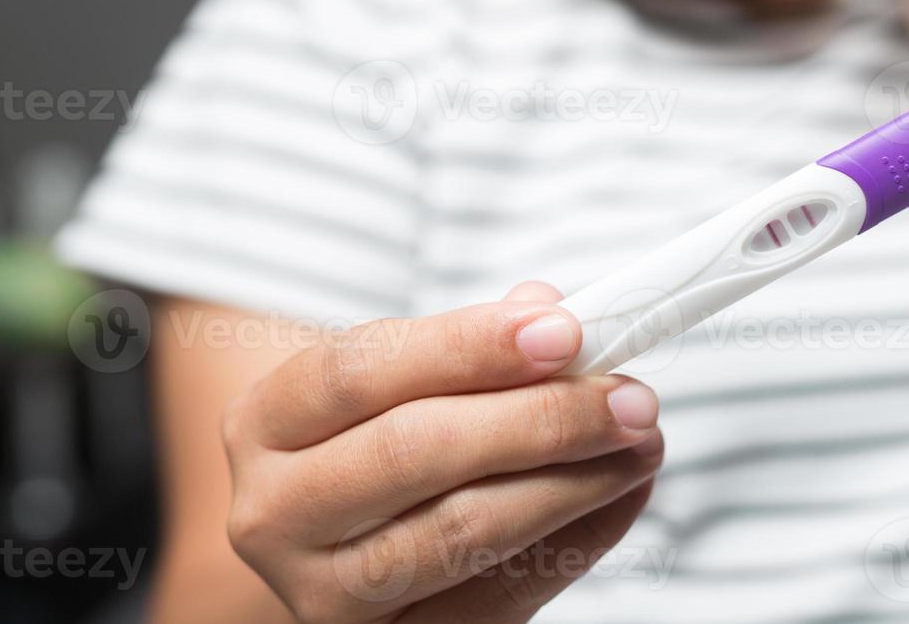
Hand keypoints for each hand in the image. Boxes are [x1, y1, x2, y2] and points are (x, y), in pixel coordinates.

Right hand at [221, 282, 662, 623]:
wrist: (339, 539)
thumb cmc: (383, 431)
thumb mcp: (401, 375)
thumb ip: (470, 343)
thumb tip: (549, 314)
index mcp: (266, 422)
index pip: (361, 371)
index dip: (468, 346)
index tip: (567, 329)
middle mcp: (274, 514)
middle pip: (414, 452)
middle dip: (541, 418)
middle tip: (630, 396)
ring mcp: (325, 595)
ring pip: (459, 532)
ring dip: (572, 482)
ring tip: (641, 442)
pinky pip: (498, 596)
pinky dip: (578, 541)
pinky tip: (624, 493)